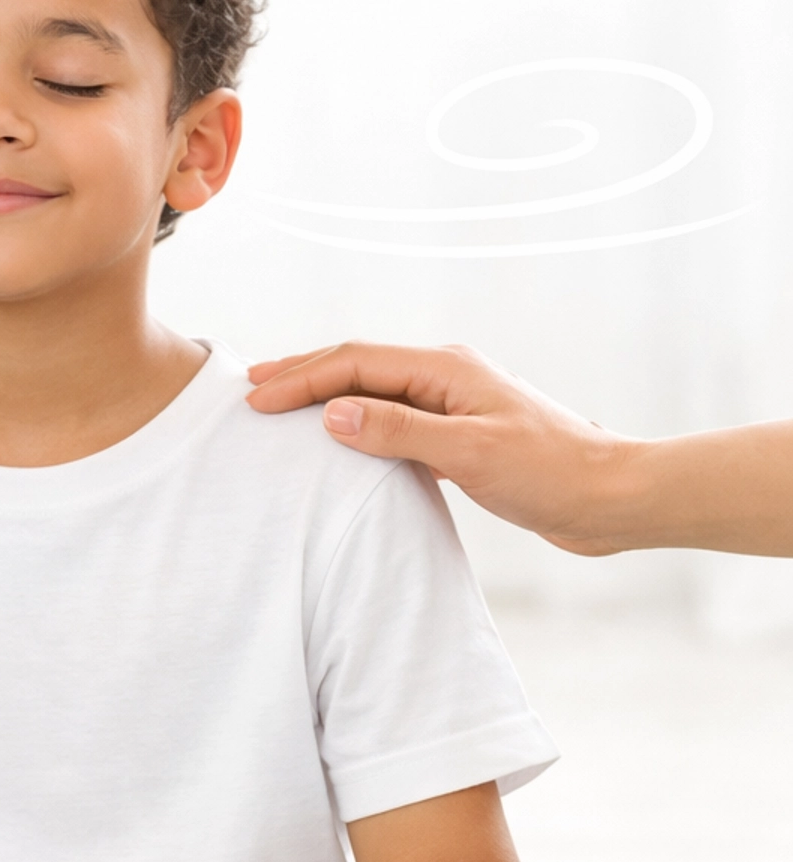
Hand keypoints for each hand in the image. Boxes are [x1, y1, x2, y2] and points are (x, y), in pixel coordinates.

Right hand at [246, 342, 632, 554]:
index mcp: (445, 368)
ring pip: (374, 392)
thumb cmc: (550, 472)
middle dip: (303, 375)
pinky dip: (357, 424)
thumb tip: (334, 413)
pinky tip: (340, 440)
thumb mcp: (469, 451)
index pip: (354, 364)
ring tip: (282, 408)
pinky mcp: (461, 435)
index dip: (301, 379)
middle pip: (359, 366)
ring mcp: (454, 404)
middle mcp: (446, 376)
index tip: (255, 400)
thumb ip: (399, 430)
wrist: (609, 498)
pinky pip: (394, 420)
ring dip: (326, 397)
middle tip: (251, 390)